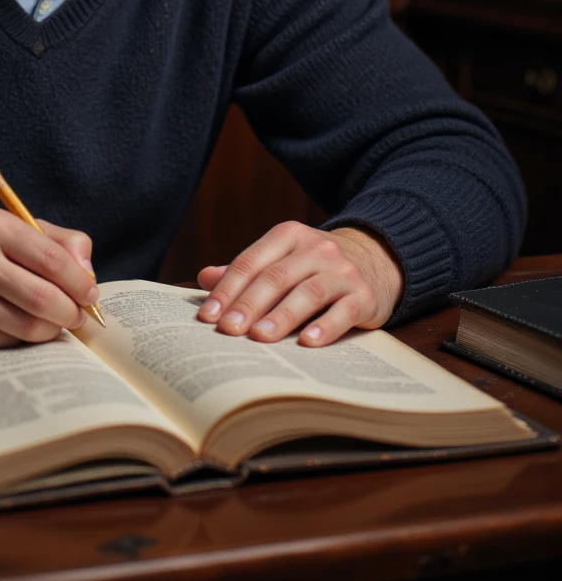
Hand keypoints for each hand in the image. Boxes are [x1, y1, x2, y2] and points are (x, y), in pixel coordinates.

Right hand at [0, 207, 98, 348]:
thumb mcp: (4, 224)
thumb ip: (54, 240)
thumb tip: (88, 273)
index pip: (53, 259)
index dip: (80, 282)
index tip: (90, 293)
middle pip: (45, 298)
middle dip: (72, 311)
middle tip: (78, 314)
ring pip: (30, 326)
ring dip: (53, 329)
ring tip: (55, 322)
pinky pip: (8, 342)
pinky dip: (25, 339)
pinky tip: (25, 327)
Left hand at [195, 221, 404, 346]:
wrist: (376, 258)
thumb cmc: (315, 265)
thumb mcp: (282, 258)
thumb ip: (247, 269)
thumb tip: (204, 277)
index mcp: (288, 236)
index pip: (251, 262)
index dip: (227, 289)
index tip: (207, 316)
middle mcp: (315, 249)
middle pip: (276, 277)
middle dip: (249, 304)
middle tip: (228, 329)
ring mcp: (341, 271)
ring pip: (307, 293)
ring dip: (281, 316)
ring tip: (259, 338)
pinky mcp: (364, 295)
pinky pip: (343, 311)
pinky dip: (325, 327)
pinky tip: (308, 344)